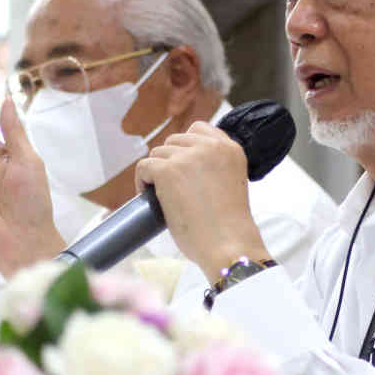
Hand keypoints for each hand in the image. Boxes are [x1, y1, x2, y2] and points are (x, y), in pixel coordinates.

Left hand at [134, 122, 267, 277]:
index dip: (186, 147)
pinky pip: (144, 167)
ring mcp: (188, 157)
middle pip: (175, 140)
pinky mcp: (168, 170)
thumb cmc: (229, 226)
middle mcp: (210, 147)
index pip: (199, 129)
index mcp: (230, 149)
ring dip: (156, 172)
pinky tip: (148, 196)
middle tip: (170, 186)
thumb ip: (214, 168)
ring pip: (158, 153)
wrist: (228, 245)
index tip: (183, 166)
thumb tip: (183, 168)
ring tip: (161, 195)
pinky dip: (142, 181)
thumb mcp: (232, 183)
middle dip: (170, 161)